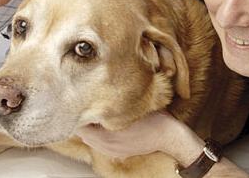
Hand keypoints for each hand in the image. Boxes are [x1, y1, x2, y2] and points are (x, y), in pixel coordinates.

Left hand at [75, 111, 202, 160]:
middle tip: (87, 104)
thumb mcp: (130, 107)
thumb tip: (94, 95)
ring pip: (91, 139)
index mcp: (105, 137)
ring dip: (91, 127)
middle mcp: (105, 147)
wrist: (170, 136)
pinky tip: (107, 124)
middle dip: (84, 119)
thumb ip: (111, 104)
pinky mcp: (118, 153)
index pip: (80, 126)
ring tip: (97, 112)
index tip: (81, 100)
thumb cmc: (153, 119)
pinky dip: (99, 134)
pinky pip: (100, 144)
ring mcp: (112, 152)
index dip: (78, 112)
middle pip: (83, 133)